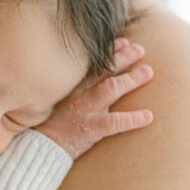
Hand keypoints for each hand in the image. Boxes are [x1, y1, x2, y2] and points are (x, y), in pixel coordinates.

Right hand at [35, 38, 153, 158]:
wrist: (41, 147)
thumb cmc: (51, 124)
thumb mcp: (58, 100)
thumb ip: (74, 87)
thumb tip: (93, 75)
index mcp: (71, 86)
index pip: (93, 63)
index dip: (110, 51)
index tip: (123, 42)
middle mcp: (79, 94)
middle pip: (104, 70)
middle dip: (123, 58)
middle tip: (140, 50)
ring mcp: (86, 110)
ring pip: (111, 89)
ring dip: (131, 79)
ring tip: (148, 71)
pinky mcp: (91, 129)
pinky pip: (115, 122)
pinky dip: (133, 118)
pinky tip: (148, 116)